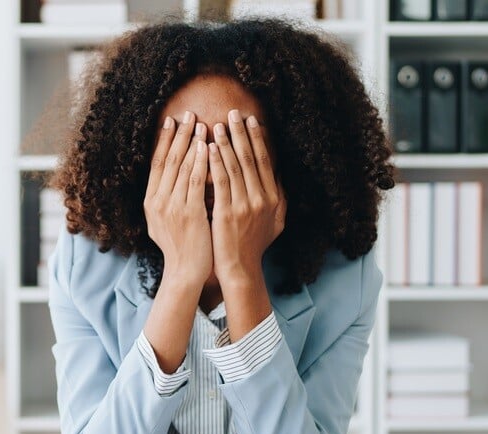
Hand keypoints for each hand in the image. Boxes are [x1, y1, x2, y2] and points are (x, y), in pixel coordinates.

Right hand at [144, 111, 212, 288]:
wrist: (186, 272)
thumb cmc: (181, 248)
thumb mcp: (164, 222)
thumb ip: (167, 200)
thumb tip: (172, 178)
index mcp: (151, 202)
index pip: (156, 164)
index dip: (163, 140)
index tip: (171, 121)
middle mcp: (157, 201)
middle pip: (167, 160)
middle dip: (178, 134)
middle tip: (187, 113)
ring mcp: (172, 206)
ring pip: (181, 166)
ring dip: (191, 142)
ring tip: (200, 122)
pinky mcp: (189, 212)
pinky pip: (195, 180)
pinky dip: (201, 161)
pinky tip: (208, 146)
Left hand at [208, 109, 285, 286]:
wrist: (240, 268)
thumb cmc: (254, 245)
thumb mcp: (276, 222)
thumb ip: (279, 197)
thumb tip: (279, 174)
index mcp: (273, 198)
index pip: (266, 161)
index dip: (259, 139)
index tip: (252, 120)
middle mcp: (262, 199)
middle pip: (251, 159)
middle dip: (242, 133)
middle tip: (234, 112)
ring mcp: (244, 206)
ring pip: (235, 166)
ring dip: (226, 143)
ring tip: (217, 124)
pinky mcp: (226, 213)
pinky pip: (220, 182)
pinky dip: (215, 163)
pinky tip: (208, 148)